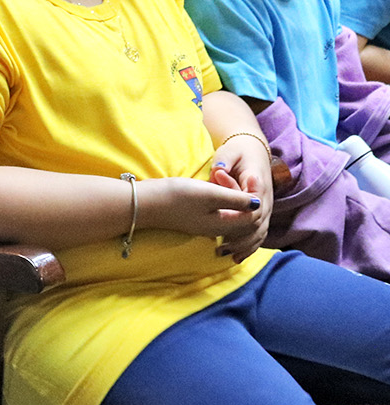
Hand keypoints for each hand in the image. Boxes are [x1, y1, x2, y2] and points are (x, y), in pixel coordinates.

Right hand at [137, 177, 264, 252]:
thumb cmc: (177, 197)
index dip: (256, 196)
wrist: (145, 202)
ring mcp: (206, 225)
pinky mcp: (197, 218)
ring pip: (234, 214)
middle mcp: (217, 229)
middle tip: (235, 178)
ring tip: (223, 180)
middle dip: (246, 197)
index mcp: (223, 225)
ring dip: (235, 197)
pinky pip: (222, 212)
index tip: (251, 176)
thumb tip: (258, 203)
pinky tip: (217, 187)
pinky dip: (225, 200)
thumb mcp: (210, 194)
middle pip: (245, 217)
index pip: (254, 216)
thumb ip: (236, 199)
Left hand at [209, 136, 272, 260]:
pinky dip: (251, 244)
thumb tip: (219, 171)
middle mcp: (265, 197)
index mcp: (258, 183)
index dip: (240, 218)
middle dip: (242, 238)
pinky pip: (260, 231)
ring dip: (247, 245)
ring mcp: (266, 205)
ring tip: (230, 257)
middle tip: (223, 250)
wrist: (253, 149)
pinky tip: (238, 257)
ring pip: (261, 230)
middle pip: (258, 222)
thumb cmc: (237, 151)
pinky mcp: (262, 211)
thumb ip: (224, 162)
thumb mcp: (229, 152)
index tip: (225, 231)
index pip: (253, 204)